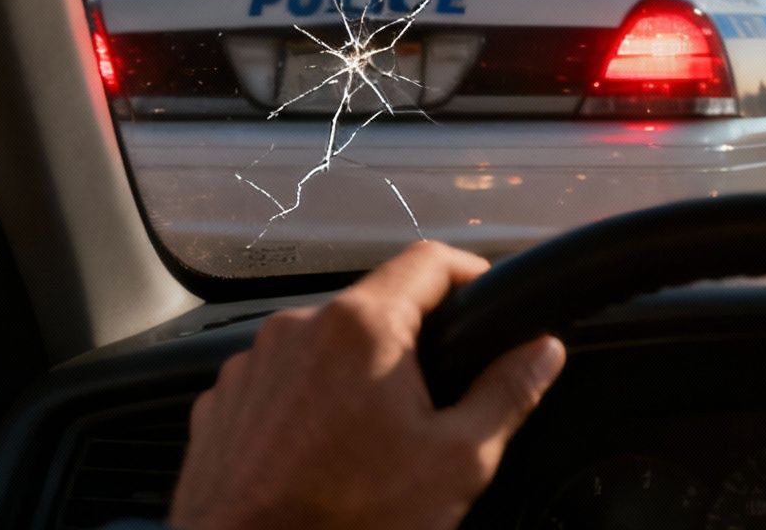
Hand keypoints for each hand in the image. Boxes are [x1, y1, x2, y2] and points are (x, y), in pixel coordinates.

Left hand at [169, 241, 566, 529]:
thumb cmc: (348, 521)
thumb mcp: (455, 463)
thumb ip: (507, 395)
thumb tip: (543, 352)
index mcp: (363, 327)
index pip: (429, 261)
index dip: (468, 273)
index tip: (484, 297)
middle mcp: (298, 328)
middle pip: (374, 306)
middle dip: (410, 341)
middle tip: (433, 399)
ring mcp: (252, 364)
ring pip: (323, 346)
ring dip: (353, 374)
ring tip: (371, 439)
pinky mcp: (222, 401)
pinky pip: (279, 382)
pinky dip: (305, 404)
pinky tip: (321, 453)